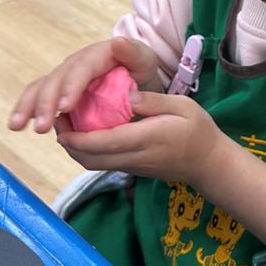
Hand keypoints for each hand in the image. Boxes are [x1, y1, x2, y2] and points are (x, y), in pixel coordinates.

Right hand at [9, 37, 159, 133]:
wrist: (137, 79)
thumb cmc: (141, 71)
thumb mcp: (145, 61)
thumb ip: (134, 53)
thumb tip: (118, 42)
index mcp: (97, 55)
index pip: (82, 69)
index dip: (72, 86)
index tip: (65, 106)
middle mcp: (76, 63)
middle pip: (56, 80)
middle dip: (46, 103)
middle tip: (42, 127)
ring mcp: (64, 76)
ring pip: (41, 88)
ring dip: (28, 106)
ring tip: (18, 126)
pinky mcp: (58, 90)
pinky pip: (38, 97)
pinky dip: (27, 110)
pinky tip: (18, 125)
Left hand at [55, 91, 224, 183]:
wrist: (209, 165)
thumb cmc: (199, 131)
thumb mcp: (184, 107)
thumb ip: (155, 101)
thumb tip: (128, 95)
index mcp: (148, 139)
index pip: (106, 141)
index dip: (79, 135)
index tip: (61, 120)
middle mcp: (135, 157)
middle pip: (91, 158)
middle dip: (68, 142)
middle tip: (57, 117)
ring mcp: (132, 167)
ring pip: (93, 164)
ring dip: (75, 148)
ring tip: (65, 124)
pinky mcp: (131, 170)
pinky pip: (101, 164)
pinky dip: (86, 151)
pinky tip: (83, 133)